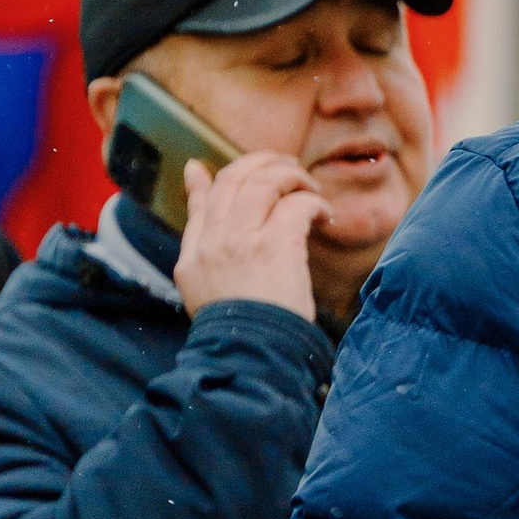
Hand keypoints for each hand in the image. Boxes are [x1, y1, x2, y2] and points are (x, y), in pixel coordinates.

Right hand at [176, 154, 327, 321]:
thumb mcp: (203, 292)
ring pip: (265, 181)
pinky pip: (297, 204)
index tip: (211, 168)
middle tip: (288, 165)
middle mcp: (213, 243)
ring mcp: (242, 241)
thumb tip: (201, 215)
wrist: (250, 356)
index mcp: (193, 257)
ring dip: (293, 176)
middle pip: (234, 178)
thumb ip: (203, 250)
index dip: (209, 181)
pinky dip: (314, 202)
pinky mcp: (275, 245)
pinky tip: (325, 215)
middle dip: (263, 161)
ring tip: (310, 187)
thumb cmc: (239, 332)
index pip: (202, 203)